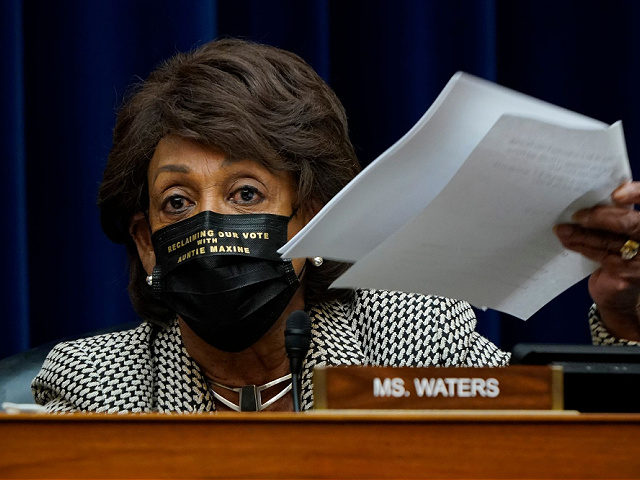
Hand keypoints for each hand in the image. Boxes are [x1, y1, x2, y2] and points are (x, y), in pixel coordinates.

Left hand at [554, 181, 639, 340]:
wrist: (620, 296)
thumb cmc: (621, 256)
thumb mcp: (624, 234)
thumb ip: (618, 216)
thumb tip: (588, 197)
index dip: (636, 194)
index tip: (615, 193)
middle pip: (629, 223)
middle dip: (600, 216)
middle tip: (576, 214)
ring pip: (608, 240)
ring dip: (581, 233)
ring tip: (562, 228)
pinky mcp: (626, 274)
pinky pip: (598, 254)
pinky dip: (579, 246)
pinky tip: (566, 241)